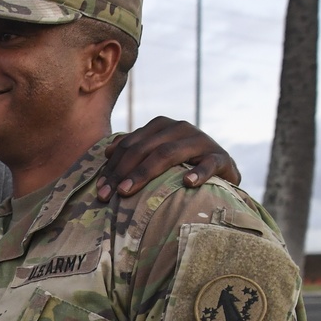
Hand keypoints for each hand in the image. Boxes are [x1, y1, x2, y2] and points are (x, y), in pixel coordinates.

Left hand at [97, 116, 240, 200]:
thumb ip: (134, 149)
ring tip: (127, 191)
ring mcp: (201, 141)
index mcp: (161, 126)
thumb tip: (107, 151)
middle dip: (122, 172)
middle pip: (144, 149)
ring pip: (168, 153)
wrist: (221, 169)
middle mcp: (180, 128)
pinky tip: (187, 183)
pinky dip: (199, 173)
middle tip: (108, 194)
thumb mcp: (156, 154)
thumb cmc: (181, 163)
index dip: (112, 166)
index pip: (130, 145)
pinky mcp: (221, 158)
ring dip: (145, 173)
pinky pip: (210, 163)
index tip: (99, 189)